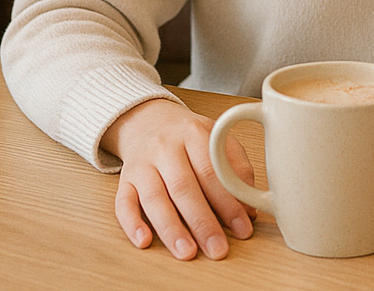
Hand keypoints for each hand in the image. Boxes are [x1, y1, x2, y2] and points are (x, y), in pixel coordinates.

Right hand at [101, 98, 258, 259]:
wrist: (150, 120)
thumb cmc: (189, 137)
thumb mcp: (218, 139)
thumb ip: (237, 168)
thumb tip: (250, 209)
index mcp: (194, 134)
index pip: (212, 172)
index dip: (229, 203)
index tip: (243, 229)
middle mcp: (165, 147)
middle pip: (183, 188)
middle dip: (202, 222)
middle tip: (217, 249)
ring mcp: (142, 164)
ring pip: (154, 198)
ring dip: (171, 229)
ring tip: (188, 253)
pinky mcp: (125, 180)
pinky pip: (123, 203)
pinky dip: (132, 224)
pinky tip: (144, 241)